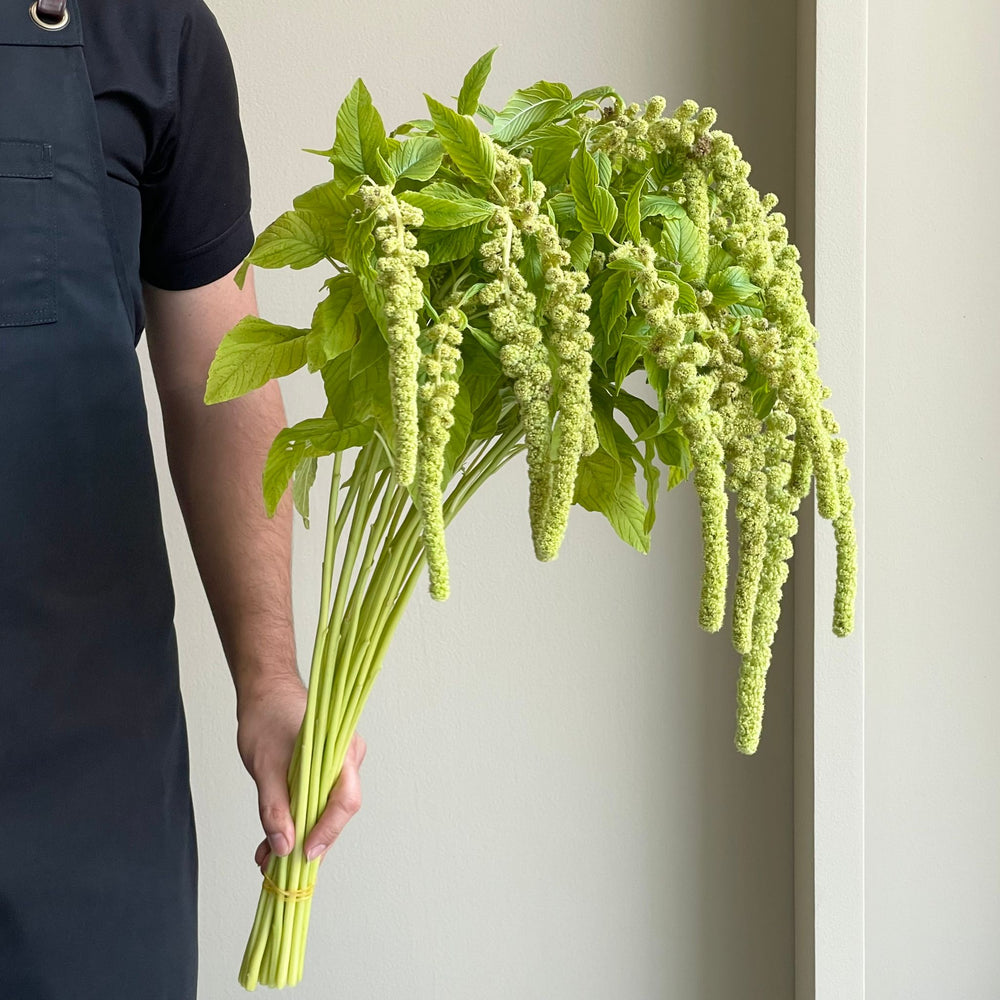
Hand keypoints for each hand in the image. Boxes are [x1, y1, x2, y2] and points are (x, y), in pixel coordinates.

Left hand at [236, 672, 366, 868]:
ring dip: (299, 835)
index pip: (345, 800)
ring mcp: (337, 765)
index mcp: (340, 750)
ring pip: (324, 810)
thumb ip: (274, 806)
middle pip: (336, 811)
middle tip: (280, 868)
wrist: (265, 691)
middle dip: (309, 842)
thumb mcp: (264, 764)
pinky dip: (296, 821)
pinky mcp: (324, 770)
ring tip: (269, 859)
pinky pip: (316, 801)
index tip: (304, 855)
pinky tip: (274, 842)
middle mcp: (346, 759)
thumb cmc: (267, 715)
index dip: (327, 832)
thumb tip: (283, 847)